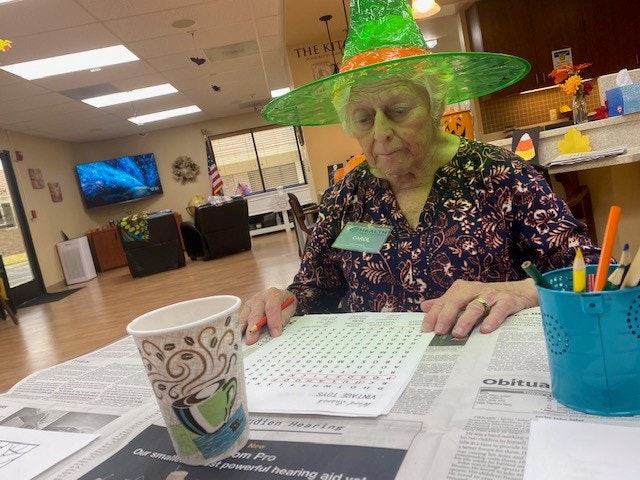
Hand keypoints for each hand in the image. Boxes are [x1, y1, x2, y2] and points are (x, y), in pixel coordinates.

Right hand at [240, 287, 295, 344]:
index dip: (273, 321)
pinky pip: (241, 320)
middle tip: (252, 340)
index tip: (275, 334)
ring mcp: (250, 303)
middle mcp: (259, 297)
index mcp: (272, 294)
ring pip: (245, 317)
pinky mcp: (245, 309)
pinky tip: (240, 337)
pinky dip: (241, 329)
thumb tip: (276, 330)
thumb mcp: (290, 308)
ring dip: (244, 330)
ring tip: (244, 341)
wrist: (280, 297)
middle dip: (254, 328)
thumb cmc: (285, 303)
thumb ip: (284, 317)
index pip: (272, 308)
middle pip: (255, 313)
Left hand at [420, 279, 537, 337]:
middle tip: (439, 331)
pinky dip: (492, 319)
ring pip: (476, 306)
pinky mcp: (508, 301)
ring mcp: (492, 295)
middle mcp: (475, 289)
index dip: (433, 315)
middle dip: (446, 316)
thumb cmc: (489, 298)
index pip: (444, 301)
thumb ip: (446, 303)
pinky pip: (499, 310)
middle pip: (457, 301)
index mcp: (462, 289)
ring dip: (466, 320)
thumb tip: (424, 306)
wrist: (522, 292)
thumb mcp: (467, 298)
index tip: (426, 329)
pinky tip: (485, 330)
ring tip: (458, 333)